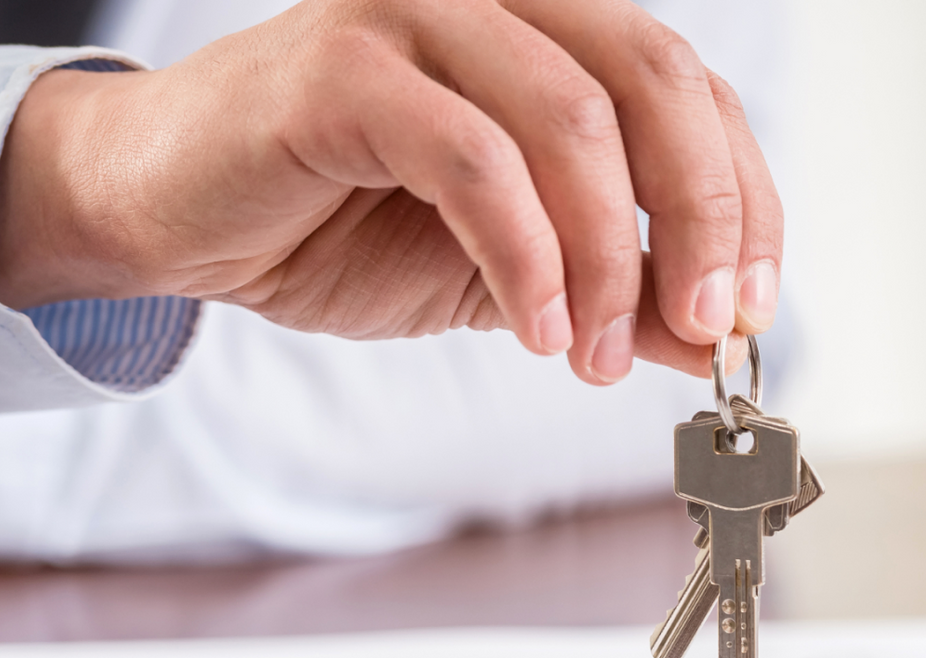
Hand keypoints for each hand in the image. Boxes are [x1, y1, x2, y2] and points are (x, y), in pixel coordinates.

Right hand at [0, 0, 781, 383]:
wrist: (174, 218)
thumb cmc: (337, 225)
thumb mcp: (516, 275)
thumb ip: (616, 292)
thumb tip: (715, 341)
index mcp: (551, 35)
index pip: (691, 90)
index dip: (744, 197)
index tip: (751, 308)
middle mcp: (496, 1)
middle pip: (654, 77)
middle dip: (703, 215)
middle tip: (709, 326)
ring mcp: (415, 17)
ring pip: (570, 116)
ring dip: (606, 255)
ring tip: (594, 354)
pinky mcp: (342, 69)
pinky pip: (472, 159)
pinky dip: (524, 256)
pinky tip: (536, 328)